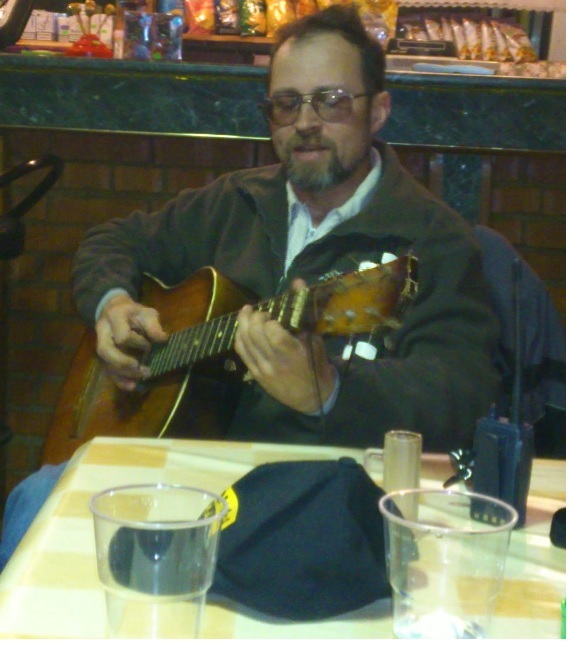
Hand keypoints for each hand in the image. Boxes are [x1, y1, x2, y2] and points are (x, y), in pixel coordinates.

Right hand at [95, 294, 167, 390]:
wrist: (115, 309)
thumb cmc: (134, 312)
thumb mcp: (146, 313)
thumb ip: (153, 325)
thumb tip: (162, 339)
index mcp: (115, 317)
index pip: (122, 336)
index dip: (137, 343)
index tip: (149, 346)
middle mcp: (103, 332)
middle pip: (105, 351)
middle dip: (123, 363)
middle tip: (142, 370)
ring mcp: (101, 344)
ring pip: (105, 363)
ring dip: (122, 375)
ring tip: (139, 380)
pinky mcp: (104, 355)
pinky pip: (107, 370)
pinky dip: (119, 380)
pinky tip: (131, 386)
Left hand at [234, 280, 336, 413]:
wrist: (312, 398)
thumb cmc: (317, 366)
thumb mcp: (316, 340)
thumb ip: (305, 312)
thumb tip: (297, 282)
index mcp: (294, 354)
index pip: (273, 332)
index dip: (269, 320)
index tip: (273, 315)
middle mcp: (276, 362)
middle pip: (255, 334)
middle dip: (254, 317)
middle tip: (260, 312)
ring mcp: (263, 369)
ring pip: (244, 342)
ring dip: (243, 323)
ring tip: (247, 312)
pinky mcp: (256, 374)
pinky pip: (242, 353)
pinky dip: (239, 337)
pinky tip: (242, 328)